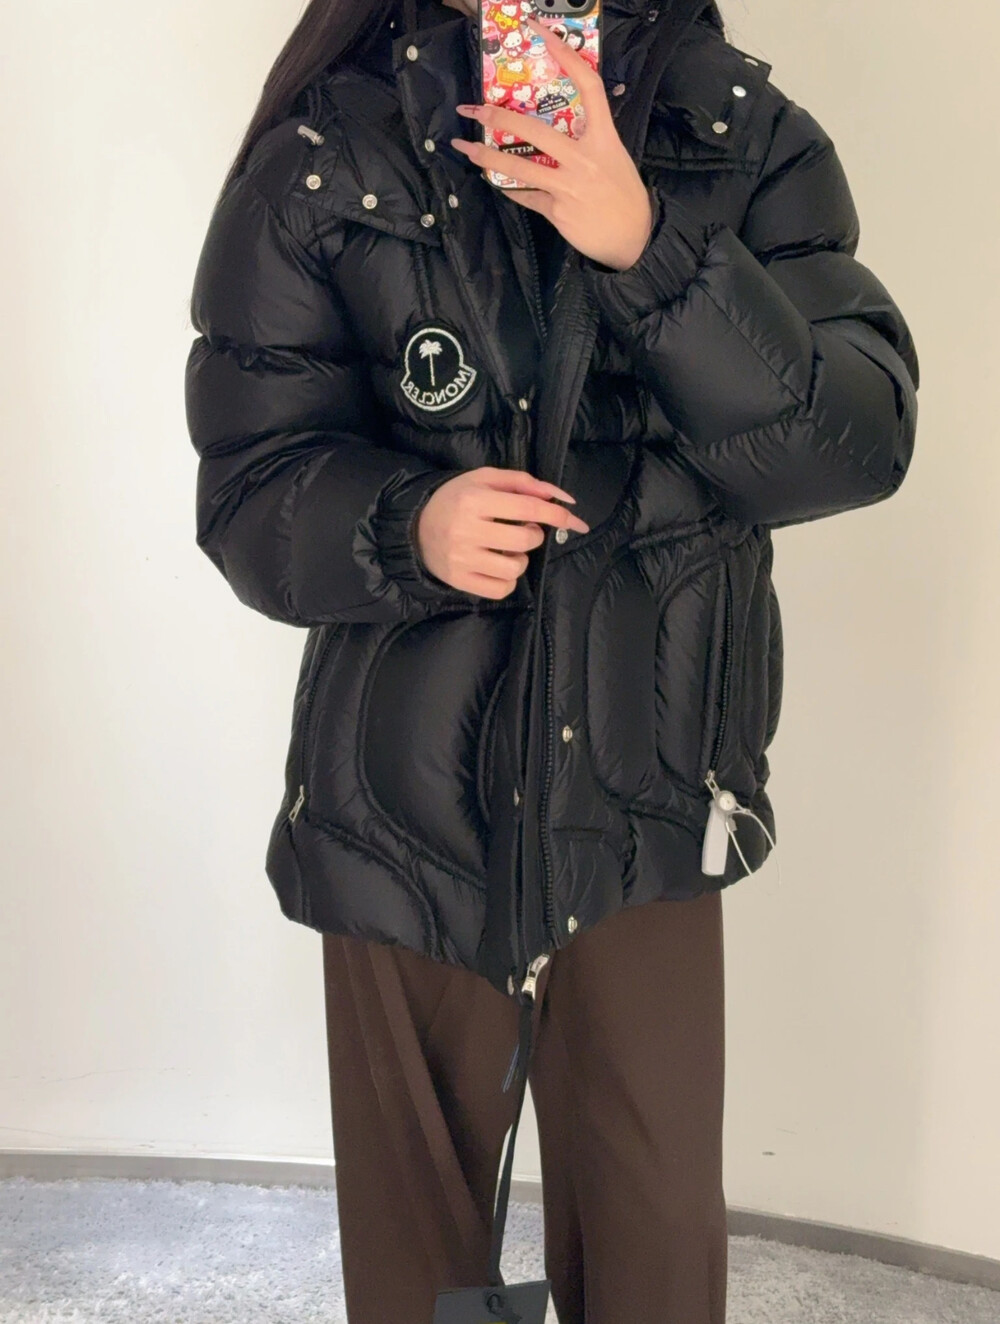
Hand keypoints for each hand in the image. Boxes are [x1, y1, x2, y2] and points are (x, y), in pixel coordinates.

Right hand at [416, 466, 589, 598]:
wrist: (414, 526)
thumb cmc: (456, 499)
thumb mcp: (485, 479)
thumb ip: (524, 483)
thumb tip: (561, 498)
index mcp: (474, 500)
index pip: (527, 509)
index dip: (556, 515)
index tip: (574, 520)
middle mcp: (466, 530)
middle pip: (525, 542)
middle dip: (534, 536)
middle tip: (523, 530)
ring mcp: (461, 559)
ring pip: (515, 570)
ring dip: (520, 560)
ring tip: (506, 550)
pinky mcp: (459, 580)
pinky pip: (501, 590)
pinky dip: (508, 581)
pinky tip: (498, 567)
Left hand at [450, 15, 652, 270]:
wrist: (634, 239)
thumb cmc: (623, 195)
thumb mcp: (614, 156)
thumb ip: (588, 139)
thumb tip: (557, 126)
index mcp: (604, 137)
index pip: (588, 85)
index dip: (565, 54)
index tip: (541, 31)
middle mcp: (584, 159)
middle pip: (536, 130)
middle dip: (499, 118)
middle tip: (473, 109)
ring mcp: (569, 186)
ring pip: (520, 168)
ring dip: (486, 156)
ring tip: (464, 147)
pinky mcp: (557, 211)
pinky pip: (526, 196)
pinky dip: (511, 189)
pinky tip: (496, 182)